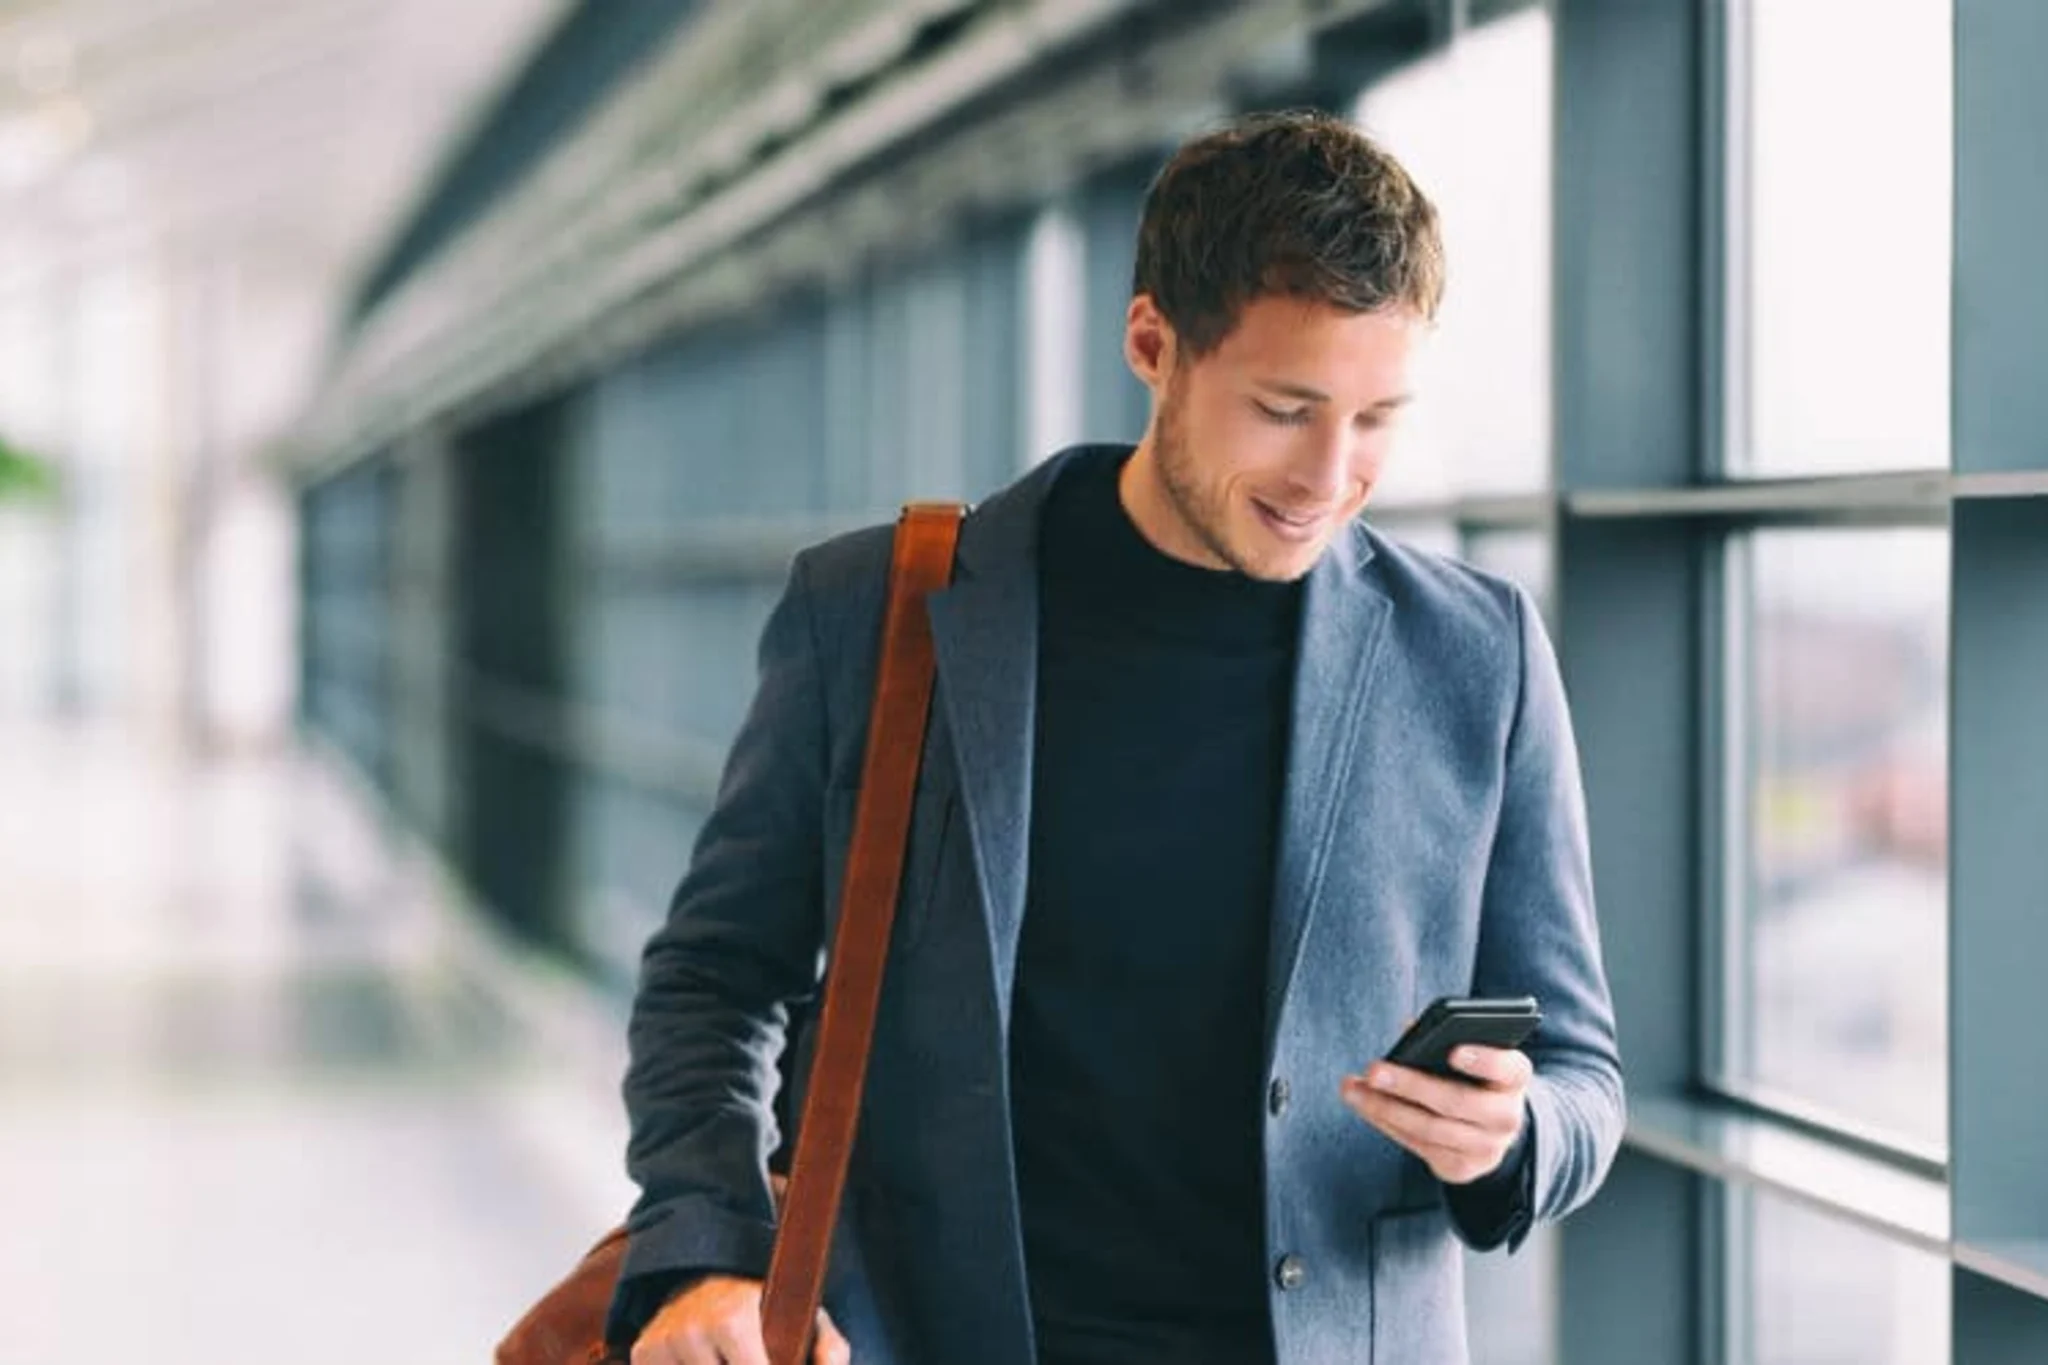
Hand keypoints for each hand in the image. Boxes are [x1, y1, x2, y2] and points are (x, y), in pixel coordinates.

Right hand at [632, 1275, 849, 1364]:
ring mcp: (662, 1341)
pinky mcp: (643, 1350)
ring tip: (730, 1356)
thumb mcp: (805, 1316)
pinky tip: (705, 1361)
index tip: (774, 1364)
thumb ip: (829, 1349)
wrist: (709, 1271)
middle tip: (752, 1357)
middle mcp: (690, 1329)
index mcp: (732, 1319)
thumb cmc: (765, 1303)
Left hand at [1341, 1045, 1531, 1185]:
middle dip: (1410, 1086)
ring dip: (1385, 1108)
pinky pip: (1417, 1146)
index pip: (1508, 1068)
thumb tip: (1409, 1028)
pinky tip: (1364, 1105)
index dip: (1484, 1060)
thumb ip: (1447, 1038)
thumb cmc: (1473, 1076)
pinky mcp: (1462, 1168)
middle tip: (1374, 1070)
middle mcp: (1507, 1116)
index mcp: (1514, 1079)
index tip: (1453, 1050)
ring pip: (1430, 1129)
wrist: (1492, 1126)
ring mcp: (1486, 1148)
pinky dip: (1386, 1123)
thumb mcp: (1473, 1053)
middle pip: (1457, 1102)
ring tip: (1353, 1088)